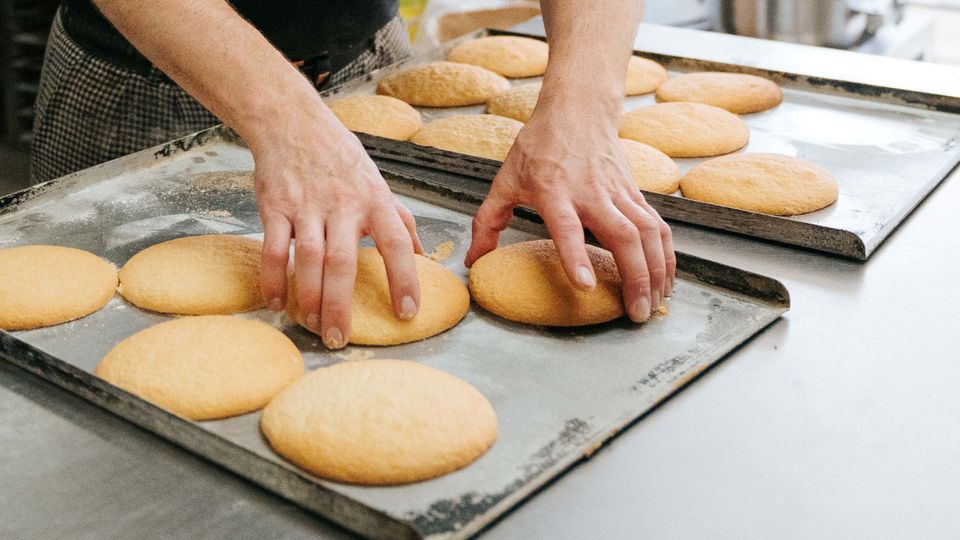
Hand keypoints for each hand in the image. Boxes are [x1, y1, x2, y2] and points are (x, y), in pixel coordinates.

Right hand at [251, 104, 422, 347]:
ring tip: (314, 326)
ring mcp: (307, 206)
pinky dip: (273, 280)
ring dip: (310, 299)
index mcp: (375, 200)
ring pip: (310, 260)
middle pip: (343, 263)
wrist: (290, 121)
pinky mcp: (275, 207)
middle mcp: (343, 204)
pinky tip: (277, 303)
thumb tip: (422, 254)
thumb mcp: (377, 183)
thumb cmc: (339, 157)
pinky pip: (274, 250)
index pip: (397, 243)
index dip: (405, 278)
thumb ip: (400, 219)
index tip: (407, 311)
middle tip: (339, 338)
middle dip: (340, 305)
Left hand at [465, 103, 674, 321]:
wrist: (577, 108)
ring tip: (654, 303)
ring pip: (648, 233)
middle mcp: (592, 193)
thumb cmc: (538, 146)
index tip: (585, 285)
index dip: (576, 257)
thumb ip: (487, 222)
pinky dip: (665, 255)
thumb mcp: (505, 180)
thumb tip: (474, 260)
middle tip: (635, 313)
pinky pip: (657, 226)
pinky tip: (665, 279)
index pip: (568, 228)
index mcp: (554, 191)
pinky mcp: (635, 192)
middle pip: (624, 235)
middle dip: (635, 277)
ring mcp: (618, 192)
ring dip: (656, 270)